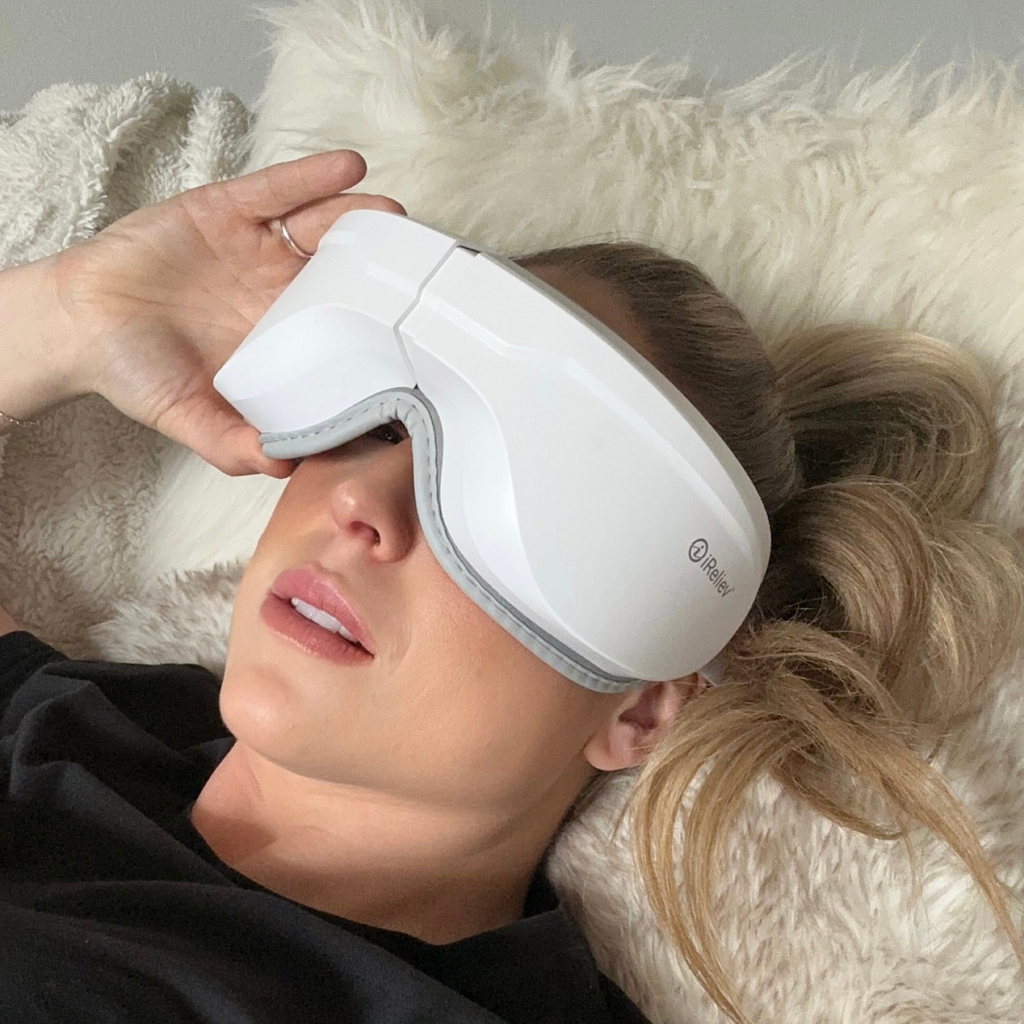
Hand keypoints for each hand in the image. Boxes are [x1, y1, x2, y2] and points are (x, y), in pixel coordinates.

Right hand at [49, 150, 406, 477]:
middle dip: (381, 269)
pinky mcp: (227, 211)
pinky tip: (349, 168)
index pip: (342, 327)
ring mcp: (256, 249)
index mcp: (280, 339)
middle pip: (344, 273)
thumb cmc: (138, 373)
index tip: (417, 328)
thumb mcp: (190, 420)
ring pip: (320, 228)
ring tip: (392, 216)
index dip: (377, 324)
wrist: (78, 324)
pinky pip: (277, 190)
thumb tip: (285, 466)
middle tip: (418, 266)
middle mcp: (277, 292)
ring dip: (358, 220)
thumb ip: (234, 445)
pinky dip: (312, 178)